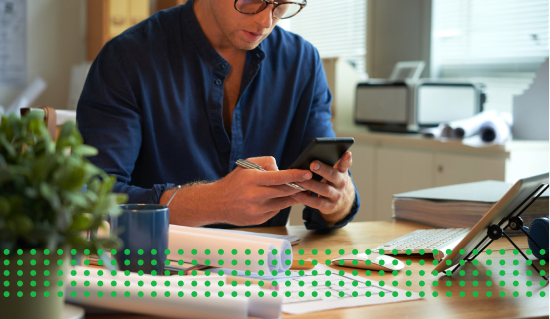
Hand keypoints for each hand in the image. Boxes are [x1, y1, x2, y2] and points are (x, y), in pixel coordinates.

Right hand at [161, 156, 311, 225]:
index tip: (307, 174)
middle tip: (309, 182)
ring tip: (296, 190)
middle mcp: (254, 196)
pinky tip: (277, 199)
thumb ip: (266, 163)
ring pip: (282, 203)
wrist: (216, 203)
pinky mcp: (258, 220)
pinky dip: (279, 204)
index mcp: (251, 180)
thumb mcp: (246, 166)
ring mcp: (256, 210)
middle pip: (283, 192)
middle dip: (298, 187)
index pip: (278, 178)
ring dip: (291, 196)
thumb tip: (282, 170)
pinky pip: (275, 211)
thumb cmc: (234, 183)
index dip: (295, 176)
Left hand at [292, 151, 354, 223]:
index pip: (345, 164)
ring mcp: (336, 196)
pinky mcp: (329, 206)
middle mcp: (341, 184)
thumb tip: (316, 152)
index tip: (347, 153)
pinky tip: (295, 193)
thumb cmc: (333, 182)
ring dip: (311, 185)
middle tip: (313, 164)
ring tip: (299, 180)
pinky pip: (316, 202)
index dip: (346, 159)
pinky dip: (305, 198)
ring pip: (324, 190)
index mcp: (342, 173)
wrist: (341, 203)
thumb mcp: (336, 173)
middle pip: (333, 175)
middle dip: (323, 170)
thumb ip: (331, 163)